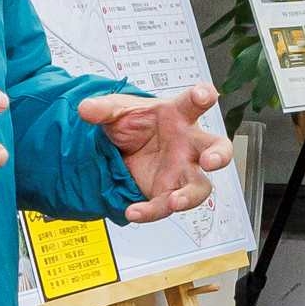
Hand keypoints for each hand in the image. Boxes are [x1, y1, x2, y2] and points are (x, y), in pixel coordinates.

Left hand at [78, 83, 232, 222]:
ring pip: (200, 187)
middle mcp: (187, 145)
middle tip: (211, 160)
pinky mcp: (167, 192)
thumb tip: (85, 108)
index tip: (203, 94)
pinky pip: (164, 206)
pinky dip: (150, 211)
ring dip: (191, 196)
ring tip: (176, 201)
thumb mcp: (116, 112)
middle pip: (217, 148)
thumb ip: (103, 109)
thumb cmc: (133, 125)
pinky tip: (134, 211)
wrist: (122, 148)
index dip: (203, 96)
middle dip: (219, 155)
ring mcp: (181, 171)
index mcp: (179, 116)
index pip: (194, 103)